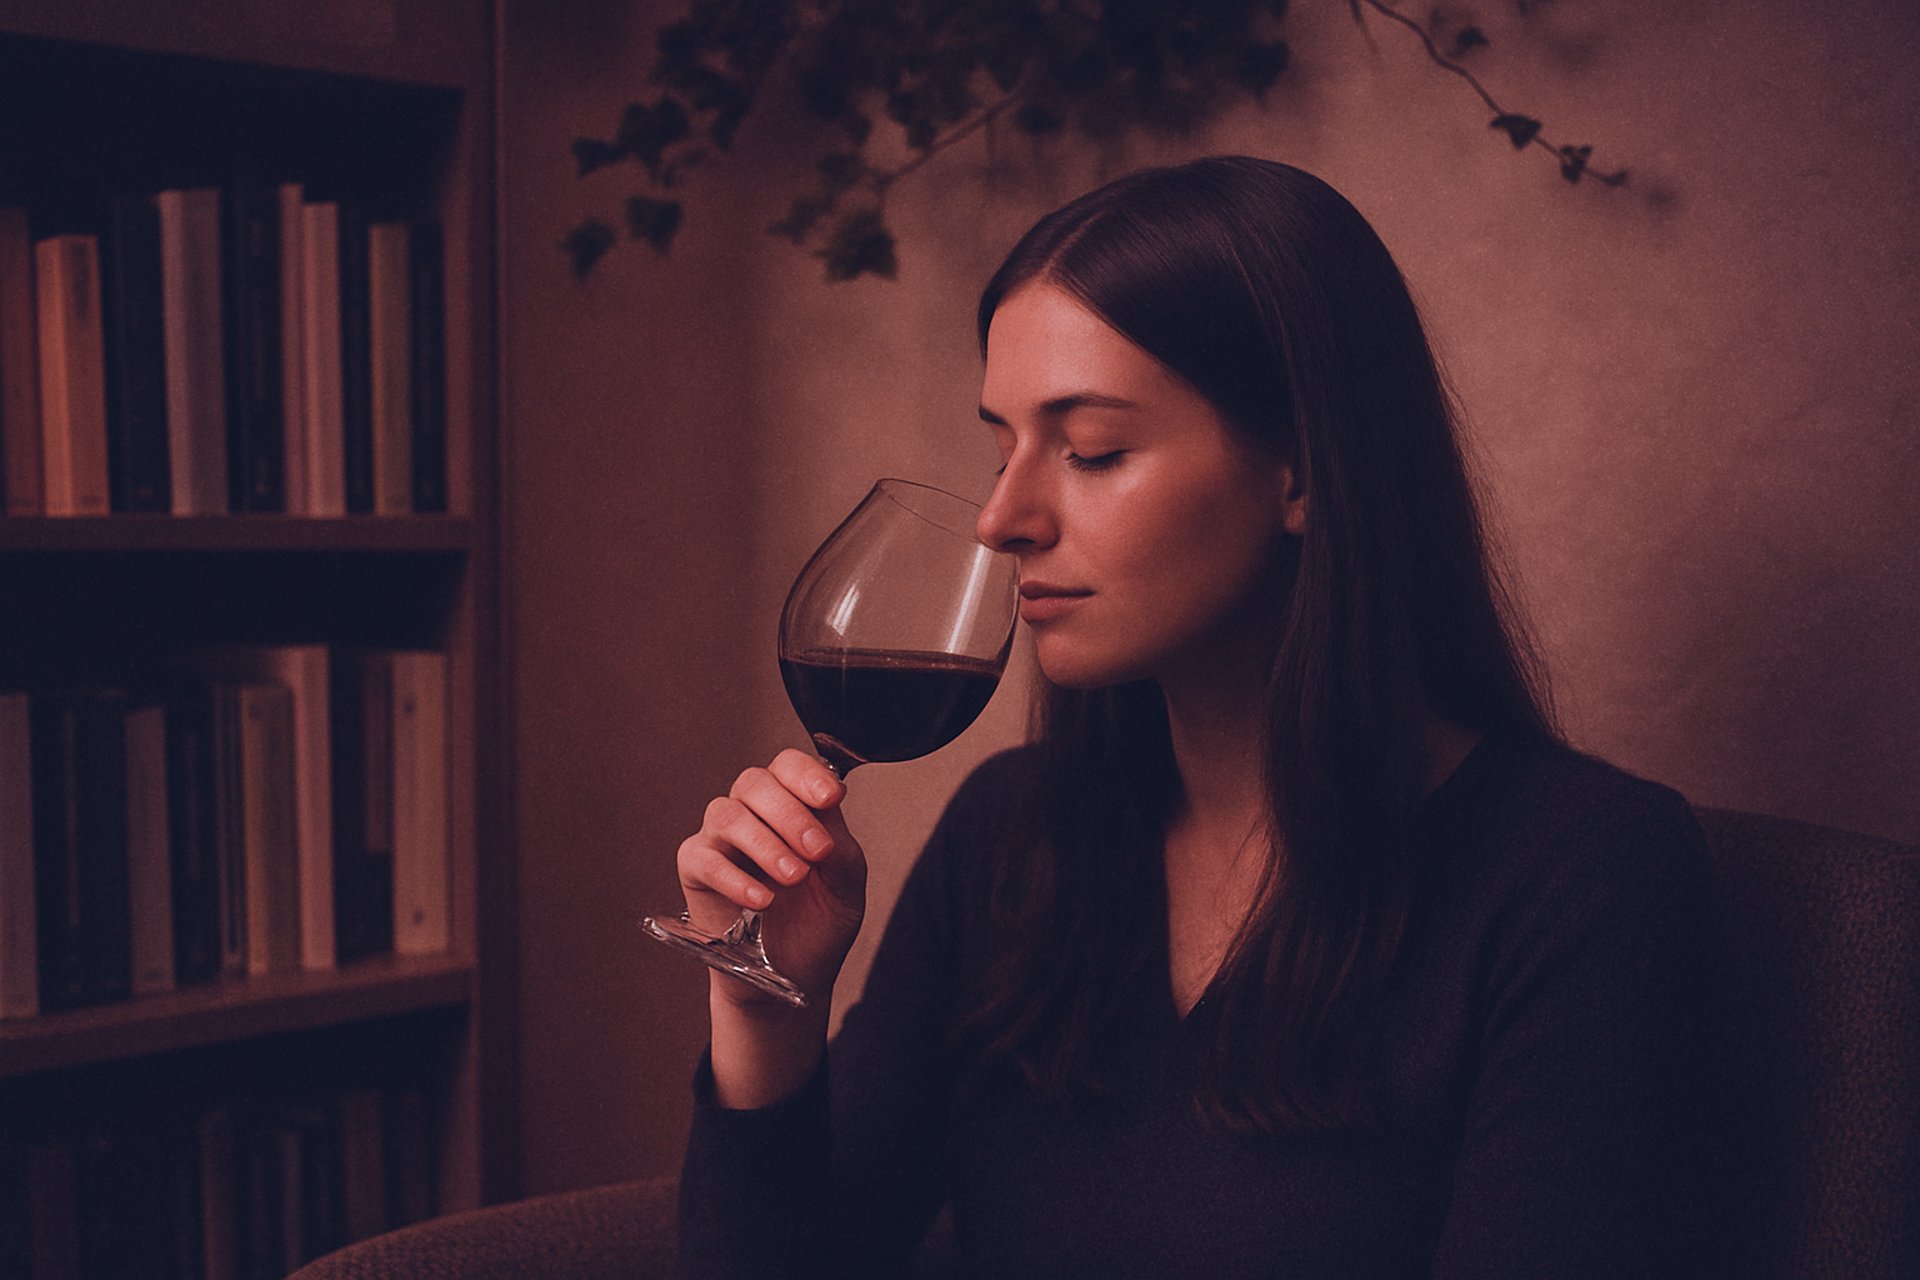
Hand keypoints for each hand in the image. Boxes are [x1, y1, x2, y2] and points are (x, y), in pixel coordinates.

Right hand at [677, 748, 866, 1009]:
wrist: (795, 974)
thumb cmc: (819, 921)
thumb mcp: (846, 885)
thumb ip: (841, 848)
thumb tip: (825, 813)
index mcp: (791, 803)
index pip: (789, 766)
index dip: (807, 775)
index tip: (831, 798)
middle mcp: (751, 811)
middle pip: (755, 783)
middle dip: (790, 814)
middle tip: (818, 851)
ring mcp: (720, 838)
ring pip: (727, 814)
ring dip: (765, 844)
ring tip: (794, 878)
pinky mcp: (696, 870)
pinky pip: (704, 859)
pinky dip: (734, 878)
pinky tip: (762, 900)